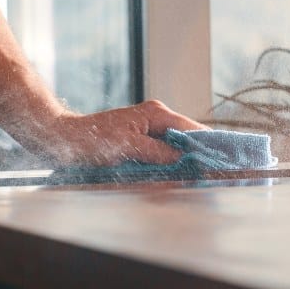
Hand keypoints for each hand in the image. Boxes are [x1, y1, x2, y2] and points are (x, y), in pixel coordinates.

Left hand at [43, 100, 207, 165]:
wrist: (65, 140)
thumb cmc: (93, 140)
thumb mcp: (129, 148)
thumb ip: (158, 152)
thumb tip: (184, 158)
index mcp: (156, 113)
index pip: (191, 128)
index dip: (208, 143)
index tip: (224, 157)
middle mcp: (156, 117)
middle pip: (187, 137)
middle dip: (200, 153)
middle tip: (216, 171)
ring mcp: (149, 128)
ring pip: (177, 145)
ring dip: (187, 160)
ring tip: (203, 175)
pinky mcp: (141, 140)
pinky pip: (164, 151)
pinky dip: (173, 162)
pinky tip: (180, 174)